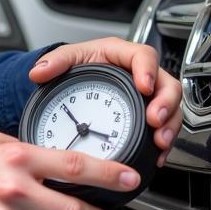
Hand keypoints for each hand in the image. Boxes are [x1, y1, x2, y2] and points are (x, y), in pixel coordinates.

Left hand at [29, 36, 180, 165]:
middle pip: (166, 85)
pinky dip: (164, 142)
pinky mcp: (147, 116)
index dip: (148, 71)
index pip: (144, 56)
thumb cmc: (78, 69)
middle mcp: (140, 74)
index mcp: (122, 55)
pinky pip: (165, 127)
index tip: (144, 86)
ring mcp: (147, 97)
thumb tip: (40, 70)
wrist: (77, 88)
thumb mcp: (66, 60)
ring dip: (169, 125)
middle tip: (155, 120)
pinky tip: (159, 154)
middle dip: (165, 104)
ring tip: (160, 141)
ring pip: (171, 108)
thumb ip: (55, 62)